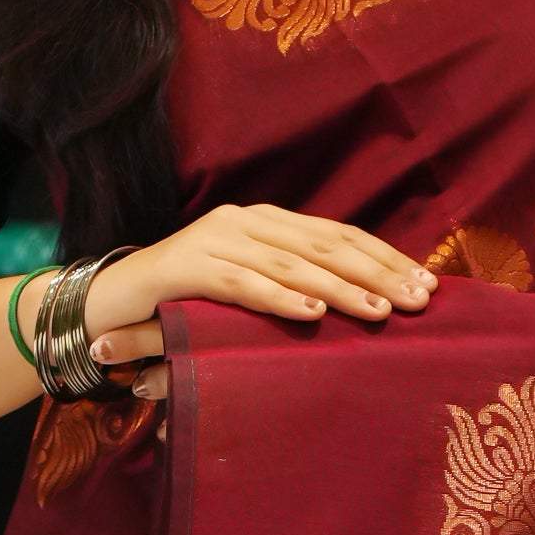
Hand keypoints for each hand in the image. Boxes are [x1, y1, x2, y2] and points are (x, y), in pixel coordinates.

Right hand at [83, 204, 435, 372]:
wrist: (108, 303)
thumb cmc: (186, 303)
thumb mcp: (248, 290)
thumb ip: (291, 287)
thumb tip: (357, 307)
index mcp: (264, 221)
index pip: (336, 234)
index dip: (383, 257)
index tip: (425, 284)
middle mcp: (243, 220)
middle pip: (323, 244)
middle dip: (376, 272)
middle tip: (417, 300)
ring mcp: (213, 239)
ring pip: (289, 263)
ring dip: (338, 289)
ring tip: (379, 311)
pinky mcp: (185, 267)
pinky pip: (241, 283)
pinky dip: (278, 298)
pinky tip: (311, 314)